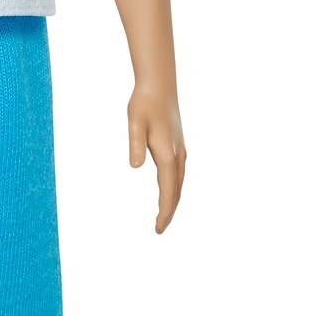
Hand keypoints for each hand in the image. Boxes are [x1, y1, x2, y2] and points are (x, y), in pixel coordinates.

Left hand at [127, 84, 184, 233]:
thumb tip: (136, 167)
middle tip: (159, 229)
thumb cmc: (144, 104)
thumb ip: (135, 145)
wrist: (159, 85)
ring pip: (179, 183)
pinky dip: (175, 187)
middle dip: (169, 211)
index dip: (164, 212)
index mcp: (168, 155)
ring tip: (165, 215)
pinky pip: (179, 173)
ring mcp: (180, 150)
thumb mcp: (135, 123)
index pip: (168, 191)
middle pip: (176, 191)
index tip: (158, 228)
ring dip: (173, 200)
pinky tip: (170, 189)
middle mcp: (178, 155)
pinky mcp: (178, 145)